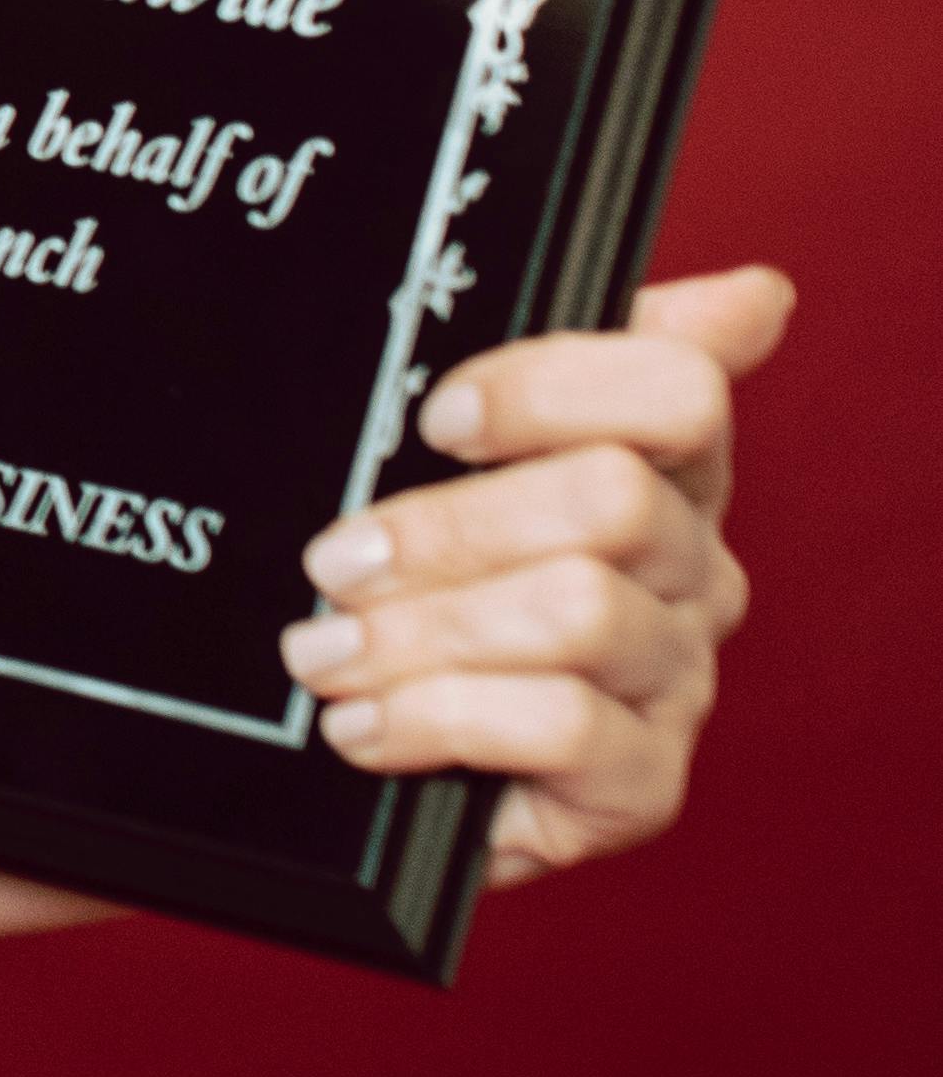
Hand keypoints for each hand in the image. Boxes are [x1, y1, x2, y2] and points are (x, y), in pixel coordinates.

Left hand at [277, 260, 789, 880]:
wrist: (411, 760)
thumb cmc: (443, 590)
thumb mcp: (470, 468)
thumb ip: (573, 370)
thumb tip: (752, 295)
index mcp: (667, 469)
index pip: (679, 389)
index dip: (550, 391)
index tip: (439, 419)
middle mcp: (694, 567)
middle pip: (611, 500)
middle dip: (447, 530)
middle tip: (338, 562)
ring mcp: (676, 677)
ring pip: (579, 613)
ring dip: (422, 633)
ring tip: (324, 653)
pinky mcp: (644, 782)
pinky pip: (564, 729)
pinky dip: (440, 721)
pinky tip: (367, 727)